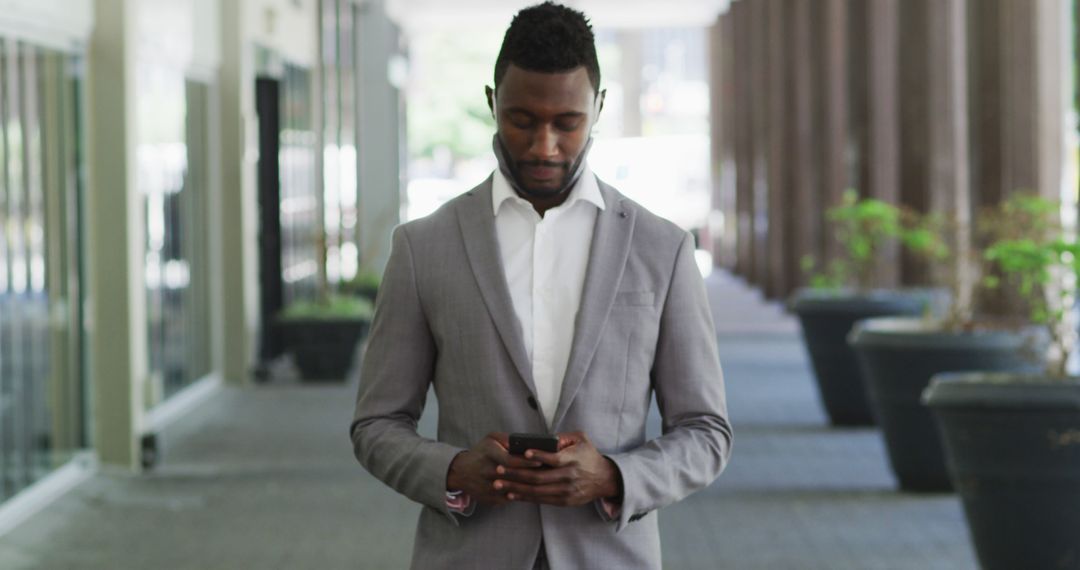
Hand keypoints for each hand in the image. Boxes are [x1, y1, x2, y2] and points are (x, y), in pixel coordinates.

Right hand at [446, 432, 542, 505]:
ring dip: (527, 487)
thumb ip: (508, 439)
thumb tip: (527, 444)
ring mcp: (486, 487)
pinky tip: (529, 491)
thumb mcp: (491, 438)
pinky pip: (508, 498)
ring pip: (512, 489)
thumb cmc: (482, 452)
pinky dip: (519, 495)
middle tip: (547, 473)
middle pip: (513, 476)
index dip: (526, 462)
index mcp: (488, 453)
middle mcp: (486, 471)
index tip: (540, 462)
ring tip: (541, 483)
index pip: (510, 460)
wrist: (461, 472)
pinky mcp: (488, 499)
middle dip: (531, 475)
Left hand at [493, 431, 622, 506]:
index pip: (553, 459)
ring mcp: (565, 491)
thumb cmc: (589, 455)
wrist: (604, 479)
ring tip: (499, 483)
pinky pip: (541, 500)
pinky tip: (512, 493)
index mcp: (572, 459)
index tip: (523, 453)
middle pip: (538, 477)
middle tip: (498, 470)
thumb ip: (564, 436)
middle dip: (516, 474)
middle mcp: (568, 476)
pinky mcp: (564, 501)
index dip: (537, 456)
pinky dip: (525, 497)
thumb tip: (545, 438)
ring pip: (536, 491)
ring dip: (516, 487)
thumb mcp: (581, 439)